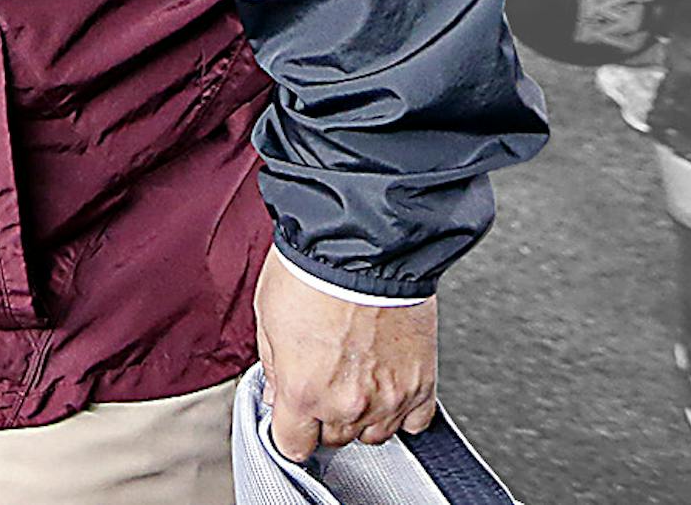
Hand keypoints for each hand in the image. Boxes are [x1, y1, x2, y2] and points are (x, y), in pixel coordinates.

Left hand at [255, 251, 436, 460]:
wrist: (365, 244)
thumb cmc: (313, 270)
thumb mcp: (268, 316)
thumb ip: (274, 366)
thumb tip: (277, 392)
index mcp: (303, 391)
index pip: (293, 445)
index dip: (289, 430)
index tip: (291, 418)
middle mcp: (348, 403)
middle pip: (334, 439)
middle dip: (323, 416)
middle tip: (322, 380)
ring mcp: (389, 397)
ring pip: (375, 434)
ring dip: (362, 414)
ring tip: (355, 376)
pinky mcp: (422, 382)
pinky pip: (415, 420)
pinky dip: (402, 408)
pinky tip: (387, 383)